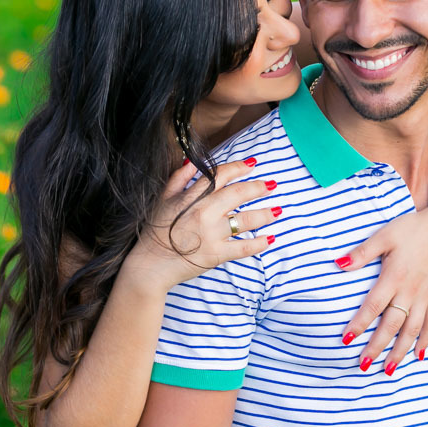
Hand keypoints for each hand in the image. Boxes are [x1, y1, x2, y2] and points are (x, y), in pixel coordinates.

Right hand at [123, 158, 278, 292]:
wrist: (149, 265)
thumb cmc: (155, 231)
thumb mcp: (163, 199)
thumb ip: (179, 179)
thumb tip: (193, 161)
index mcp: (192, 197)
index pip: (220, 176)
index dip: (238, 167)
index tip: (252, 164)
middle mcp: (204, 213)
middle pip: (238, 194)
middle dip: (258, 188)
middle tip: (272, 184)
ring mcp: (211, 235)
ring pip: (245, 221)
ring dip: (264, 214)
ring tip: (277, 211)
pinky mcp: (216, 255)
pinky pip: (243, 248)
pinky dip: (259, 244)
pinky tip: (270, 239)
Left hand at [335, 208, 427, 373]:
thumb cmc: (414, 227)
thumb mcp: (385, 235)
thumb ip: (362, 253)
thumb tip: (338, 264)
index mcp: (394, 277)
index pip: (372, 307)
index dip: (359, 325)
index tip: (346, 340)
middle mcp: (410, 292)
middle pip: (391, 326)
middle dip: (376, 347)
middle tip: (363, 365)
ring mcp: (426, 296)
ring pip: (412, 331)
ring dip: (400, 351)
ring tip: (388, 369)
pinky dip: (425, 340)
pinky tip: (419, 354)